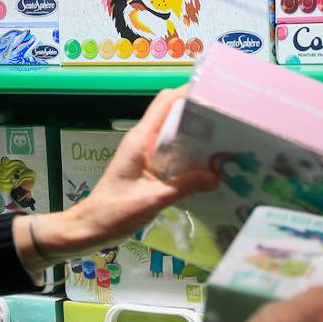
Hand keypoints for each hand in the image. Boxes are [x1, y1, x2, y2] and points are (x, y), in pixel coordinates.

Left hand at [24, 87, 217, 261]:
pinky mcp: (150, 167)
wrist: (91, 228)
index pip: (166, 101)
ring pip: (176, 134)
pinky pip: (174, 153)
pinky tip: (209, 167)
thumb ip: (184, 187)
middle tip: (230, 123)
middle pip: (174, 114)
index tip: (216, 96)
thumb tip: (217, 176)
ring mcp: (147, 153)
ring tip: (227, 143)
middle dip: (200, 115)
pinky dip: (191, 155)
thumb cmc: (115, 212)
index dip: (189, 93)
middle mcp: (144, 140)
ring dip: (198, 137)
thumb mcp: (152, 200)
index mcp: (141, 139)